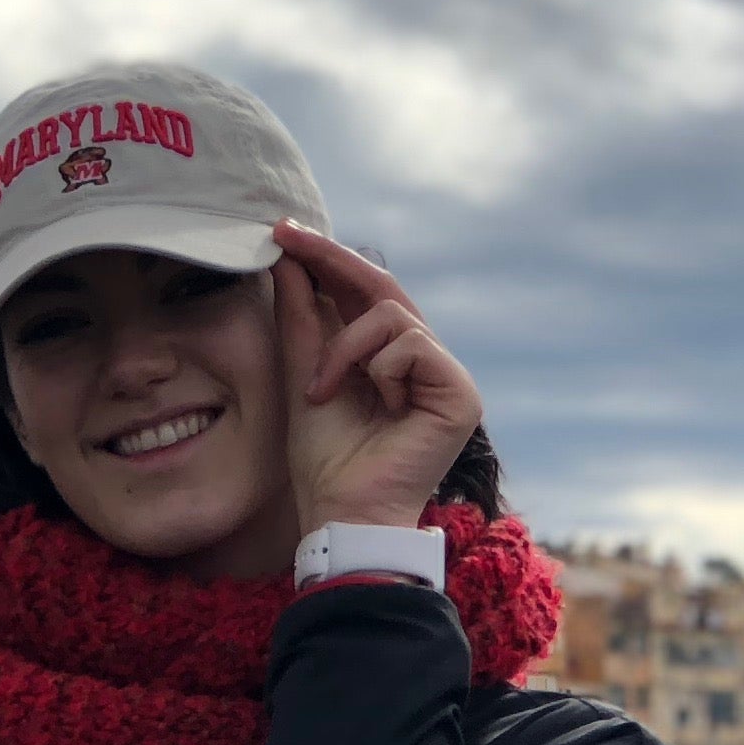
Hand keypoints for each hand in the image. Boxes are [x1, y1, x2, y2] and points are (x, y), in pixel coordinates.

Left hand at [272, 220, 481, 536]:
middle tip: (286, 239)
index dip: (326, 258)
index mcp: (388, 357)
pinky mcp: (461, 392)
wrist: (341, 512)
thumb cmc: (324, 457)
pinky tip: (376, 405)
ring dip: (344, 347)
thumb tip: (289, 260)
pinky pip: (411, 343)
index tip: (282, 232)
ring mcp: (446, 375)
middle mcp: (423, 361)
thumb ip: (302, 318)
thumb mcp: (302, 373)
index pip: (364, 293)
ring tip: (325, 391)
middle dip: (330, 259)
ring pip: (392, 314)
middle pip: (382, 287)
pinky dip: (377, 368)